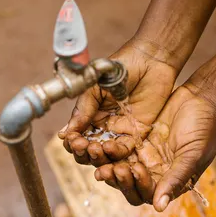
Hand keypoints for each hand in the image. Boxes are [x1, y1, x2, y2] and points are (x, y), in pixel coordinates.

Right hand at [58, 39, 176, 167]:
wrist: (150, 60)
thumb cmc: (121, 68)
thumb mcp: (95, 87)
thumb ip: (83, 109)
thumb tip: (65, 133)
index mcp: (90, 115)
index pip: (77, 137)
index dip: (72, 142)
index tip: (71, 140)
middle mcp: (104, 126)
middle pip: (90, 150)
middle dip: (83, 152)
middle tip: (83, 146)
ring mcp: (121, 130)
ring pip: (106, 154)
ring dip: (99, 156)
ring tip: (96, 148)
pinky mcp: (138, 132)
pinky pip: (126, 150)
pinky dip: (117, 153)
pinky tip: (110, 147)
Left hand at [95, 85, 215, 210]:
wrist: (201, 98)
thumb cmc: (204, 129)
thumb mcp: (192, 155)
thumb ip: (176, 179)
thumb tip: (159, 208)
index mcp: (169, 180)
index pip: (147, 194)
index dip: (138, 186)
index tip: (136, 169)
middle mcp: (154, 171)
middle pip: (129, 184)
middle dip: (118, 179)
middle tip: (108, 169)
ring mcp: (144, 155)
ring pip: (120, 166)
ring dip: (108, 164)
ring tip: (99, 154)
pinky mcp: (136, 139)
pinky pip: (119, 148)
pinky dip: (109, 149)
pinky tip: (100, 143)